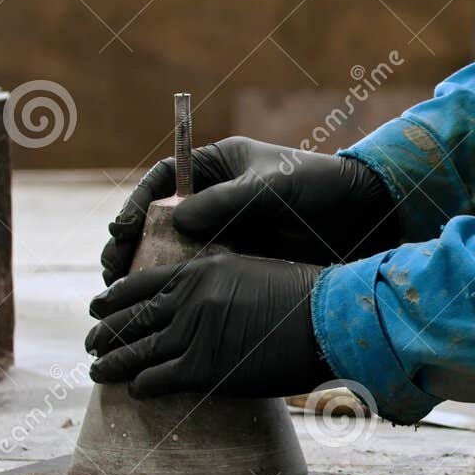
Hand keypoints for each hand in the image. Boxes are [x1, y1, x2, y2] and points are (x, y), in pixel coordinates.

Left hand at [85, 253, 332, 398]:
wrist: (324, 321)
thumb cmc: (302, 298)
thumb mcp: (252, 273)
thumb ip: (218, 285)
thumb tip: (204, 304)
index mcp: (199, 272)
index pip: (140, 284)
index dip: (113, 298)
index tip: (98, 305)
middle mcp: (188, 300)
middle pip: (131, 318)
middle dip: (104, 332)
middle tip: (89, 342)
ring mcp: (192, 334)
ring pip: (136, 351)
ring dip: (111, 363)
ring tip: (96, 370)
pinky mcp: (202, 369)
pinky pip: (158, 379)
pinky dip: (141, 386)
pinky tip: (135, 390)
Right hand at [100, 136, 398, 283]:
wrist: (363, 216)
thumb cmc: (319, 186)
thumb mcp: (272, 187)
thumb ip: (227, 201)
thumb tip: (175, 220)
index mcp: (218, 166)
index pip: (164, 180)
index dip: (138, 203)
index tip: (122, 228)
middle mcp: (216, 196)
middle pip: (161, 218)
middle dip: (132, 242)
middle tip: (111, 268)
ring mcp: (227, 229)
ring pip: (176, 250)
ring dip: (148, 270)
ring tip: (123, 294)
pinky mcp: (240, 259)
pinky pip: (201, 273)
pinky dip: (180, 289)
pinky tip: (162, 309)